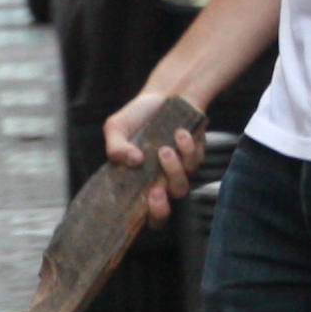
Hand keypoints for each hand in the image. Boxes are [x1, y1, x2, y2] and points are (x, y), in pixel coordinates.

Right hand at [104, 89, 204, 226]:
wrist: (165, 95)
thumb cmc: (138, 115)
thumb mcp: (116, 127)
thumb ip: (115, 147)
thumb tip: (133, 161)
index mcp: (136, 180)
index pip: (142, 213)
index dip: (146, 216)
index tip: (146, 200)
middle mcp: (157, 182)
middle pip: (162, 213)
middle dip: (160, 207)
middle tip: (156, 191)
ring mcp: (177, 172)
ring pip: (180, 187)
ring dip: (173, 170)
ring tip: (165, 149)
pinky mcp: (195, 158)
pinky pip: (195, 163)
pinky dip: (188, 149)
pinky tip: (180, 133)